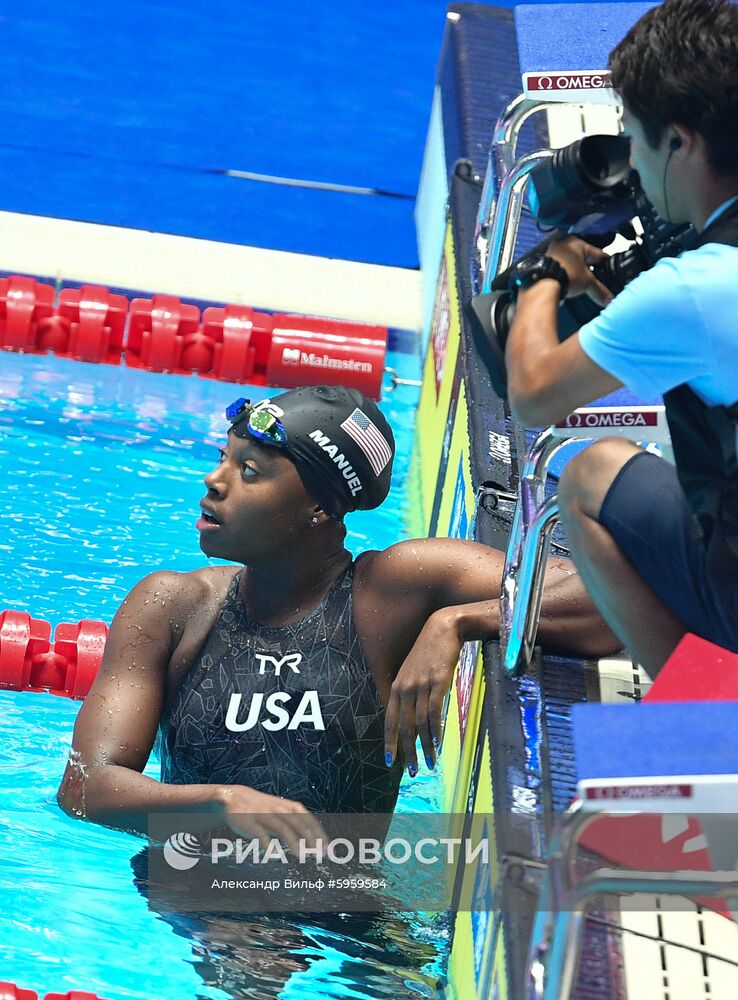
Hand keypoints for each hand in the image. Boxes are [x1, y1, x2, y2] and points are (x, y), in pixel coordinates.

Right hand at [217, 785, 327, 857]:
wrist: (235, 797)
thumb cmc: (264, 811)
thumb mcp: (281, 815)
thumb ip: (295, 826)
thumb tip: (315, 843)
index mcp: (288, 807)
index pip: (308, 819)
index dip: (319, 833)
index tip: (328, 848)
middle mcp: (279, 809)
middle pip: (299, 823)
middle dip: (311, 838)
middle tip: (320, 854)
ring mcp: (264, 815)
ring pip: (283, 828)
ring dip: (294, 842)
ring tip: (302, 857)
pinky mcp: (250, 822)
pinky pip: (261, 834)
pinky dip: (268, 844)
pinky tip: (274, 855)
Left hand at [384, 609, 463, 776]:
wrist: (443, 629)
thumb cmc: (430, 652)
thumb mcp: (414, 672)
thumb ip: (410, 693)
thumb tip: (414, 718)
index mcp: (397, 687)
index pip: (390, 720)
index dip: (390, 742)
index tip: (390, 762)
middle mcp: (405, 688)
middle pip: (405, 727)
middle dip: (408, 752)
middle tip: (413, 772)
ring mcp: (421, 685)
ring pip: (420, 723)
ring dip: (425, 747)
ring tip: (430, 763)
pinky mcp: (438, 682)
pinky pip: (434, 711)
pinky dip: (435, 730)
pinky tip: (437, 743)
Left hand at [544, 237, 613, 306]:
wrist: (544, 283)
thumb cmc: (567, 274)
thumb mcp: (588, 283)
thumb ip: (599, 290)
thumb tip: (608, 298)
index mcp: (578, 242)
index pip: (597, 253)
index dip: (605, 262)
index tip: (610, 266)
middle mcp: (564, 244)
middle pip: (582, 256)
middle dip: (589, 266)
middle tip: (596, 275)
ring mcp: (552, 252)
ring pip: (570, 261)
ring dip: (576, 270)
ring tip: (582, 280)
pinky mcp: (544, 262)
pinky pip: (559, 267)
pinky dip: (565, 273)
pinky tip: (568, 280)